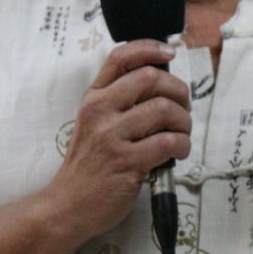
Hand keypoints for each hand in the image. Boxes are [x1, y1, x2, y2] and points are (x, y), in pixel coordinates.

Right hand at [48, 40, 191, 242]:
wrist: (67, 205)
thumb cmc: (87, 166)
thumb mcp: (93, 124)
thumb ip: (118, 103)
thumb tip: (161, 85)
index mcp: (93, 98)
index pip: (121, 57)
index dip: (150, 48)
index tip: (170, 53)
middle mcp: (100, 111)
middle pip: (152, 78)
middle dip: (179, 91)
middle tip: (182, 109)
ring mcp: (112, 137)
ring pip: (165, 109)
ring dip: (184, 122)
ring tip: (181, 135)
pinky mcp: (127, 162)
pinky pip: (169, 142)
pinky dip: (183, 146)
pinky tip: (178, 153)